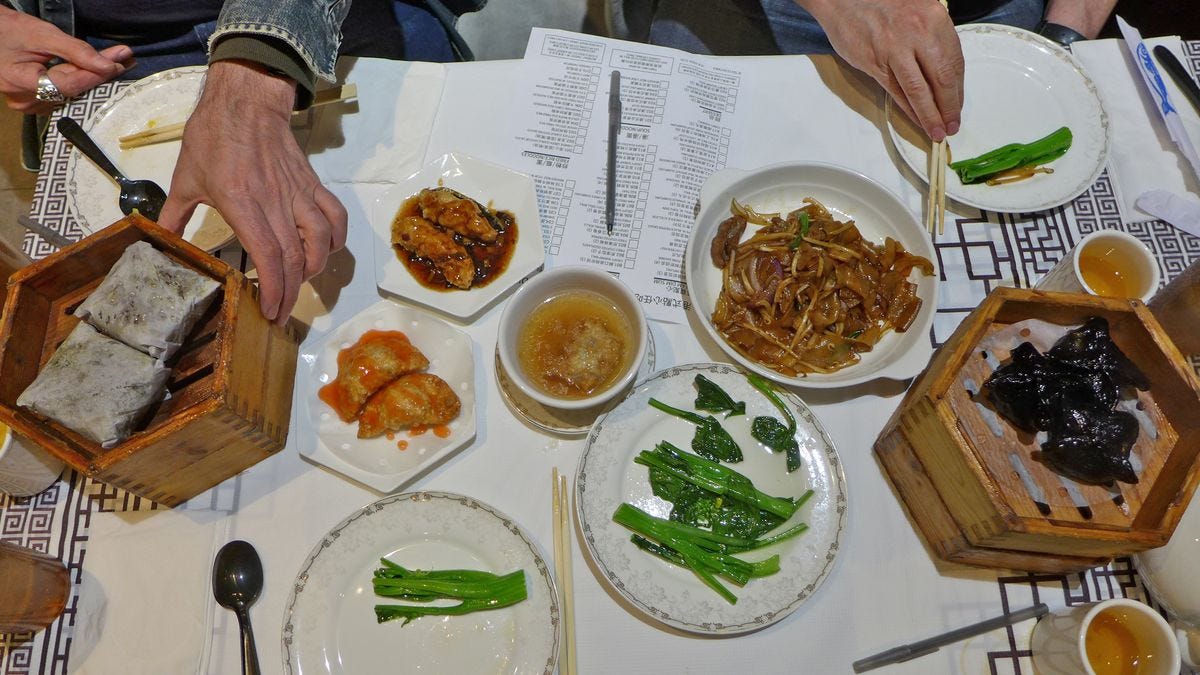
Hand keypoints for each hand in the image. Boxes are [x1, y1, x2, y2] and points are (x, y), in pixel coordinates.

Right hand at [0, 6, 132, 113]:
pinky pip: (66, 94)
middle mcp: (26, 101)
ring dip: (95, 78)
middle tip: (125, 60)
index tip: (117, 63)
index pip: (67, 85)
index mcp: (20, 83)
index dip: (94, 75)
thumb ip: (75, 50)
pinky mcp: (38, 103)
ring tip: (118, 63)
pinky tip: (99, 71)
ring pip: (73, 94)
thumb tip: (107, 65)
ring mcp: (31, 105)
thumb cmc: (10, 30)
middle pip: (73, 92)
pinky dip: (83, 81)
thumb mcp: (42, 34)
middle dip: (100, 74)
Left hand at [158, 60, 347, 323]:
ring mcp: (298, 194)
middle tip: (281, 312)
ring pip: (321, 242)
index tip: (271, 312)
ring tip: (299, 281)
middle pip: (297, 259)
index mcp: (244, 205)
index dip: (275, 291)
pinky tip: (326, 250)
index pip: (270, 258)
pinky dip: (336, 239)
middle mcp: (276, 204)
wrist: (245, 103)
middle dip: (291, 293)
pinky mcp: (312, 185)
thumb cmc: (212, 139)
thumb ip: (173, 215)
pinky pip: (335, 217)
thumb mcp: (185, 179)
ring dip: (314, 269)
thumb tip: (158, 240)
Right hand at [802, 0, 962, 140]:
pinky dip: (908, 109)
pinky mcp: (874, 62)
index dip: (958, 89)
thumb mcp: (918, 11)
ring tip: (936, 131)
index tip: (957, 105)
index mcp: (934, 18)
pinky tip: (915, 118)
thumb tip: (942, 72)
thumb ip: (932, 37)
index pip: (955, 61)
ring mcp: (895, 48)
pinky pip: (896, 91)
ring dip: (929, 115)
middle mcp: (918, 32)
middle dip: (948, 107)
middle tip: (951, 125)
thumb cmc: (881, 5)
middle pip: (941, 78)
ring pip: (919, 90)